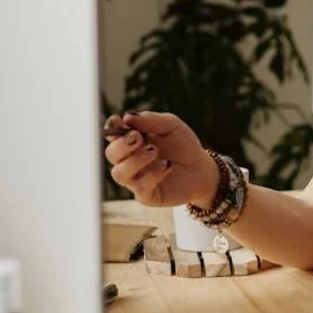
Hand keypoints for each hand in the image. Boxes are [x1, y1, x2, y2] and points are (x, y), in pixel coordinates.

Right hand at [102, 111, 216, 207]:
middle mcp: (129, 161)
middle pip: (111, 154)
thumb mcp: (171, 126)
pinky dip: (152, 174)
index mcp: (131, 141)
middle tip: (138, 137)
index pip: (112, 135)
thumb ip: (151, 120)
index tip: (117, 121)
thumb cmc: (183, 145)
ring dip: (134, 161)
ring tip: (154, 151)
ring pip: (119, 174)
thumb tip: (128, 117)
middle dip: (121, 145)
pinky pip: (140, 188)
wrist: (201, 168)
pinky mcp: (147, 195)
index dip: (111, 128)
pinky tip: (167, 165)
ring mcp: (136, 179)